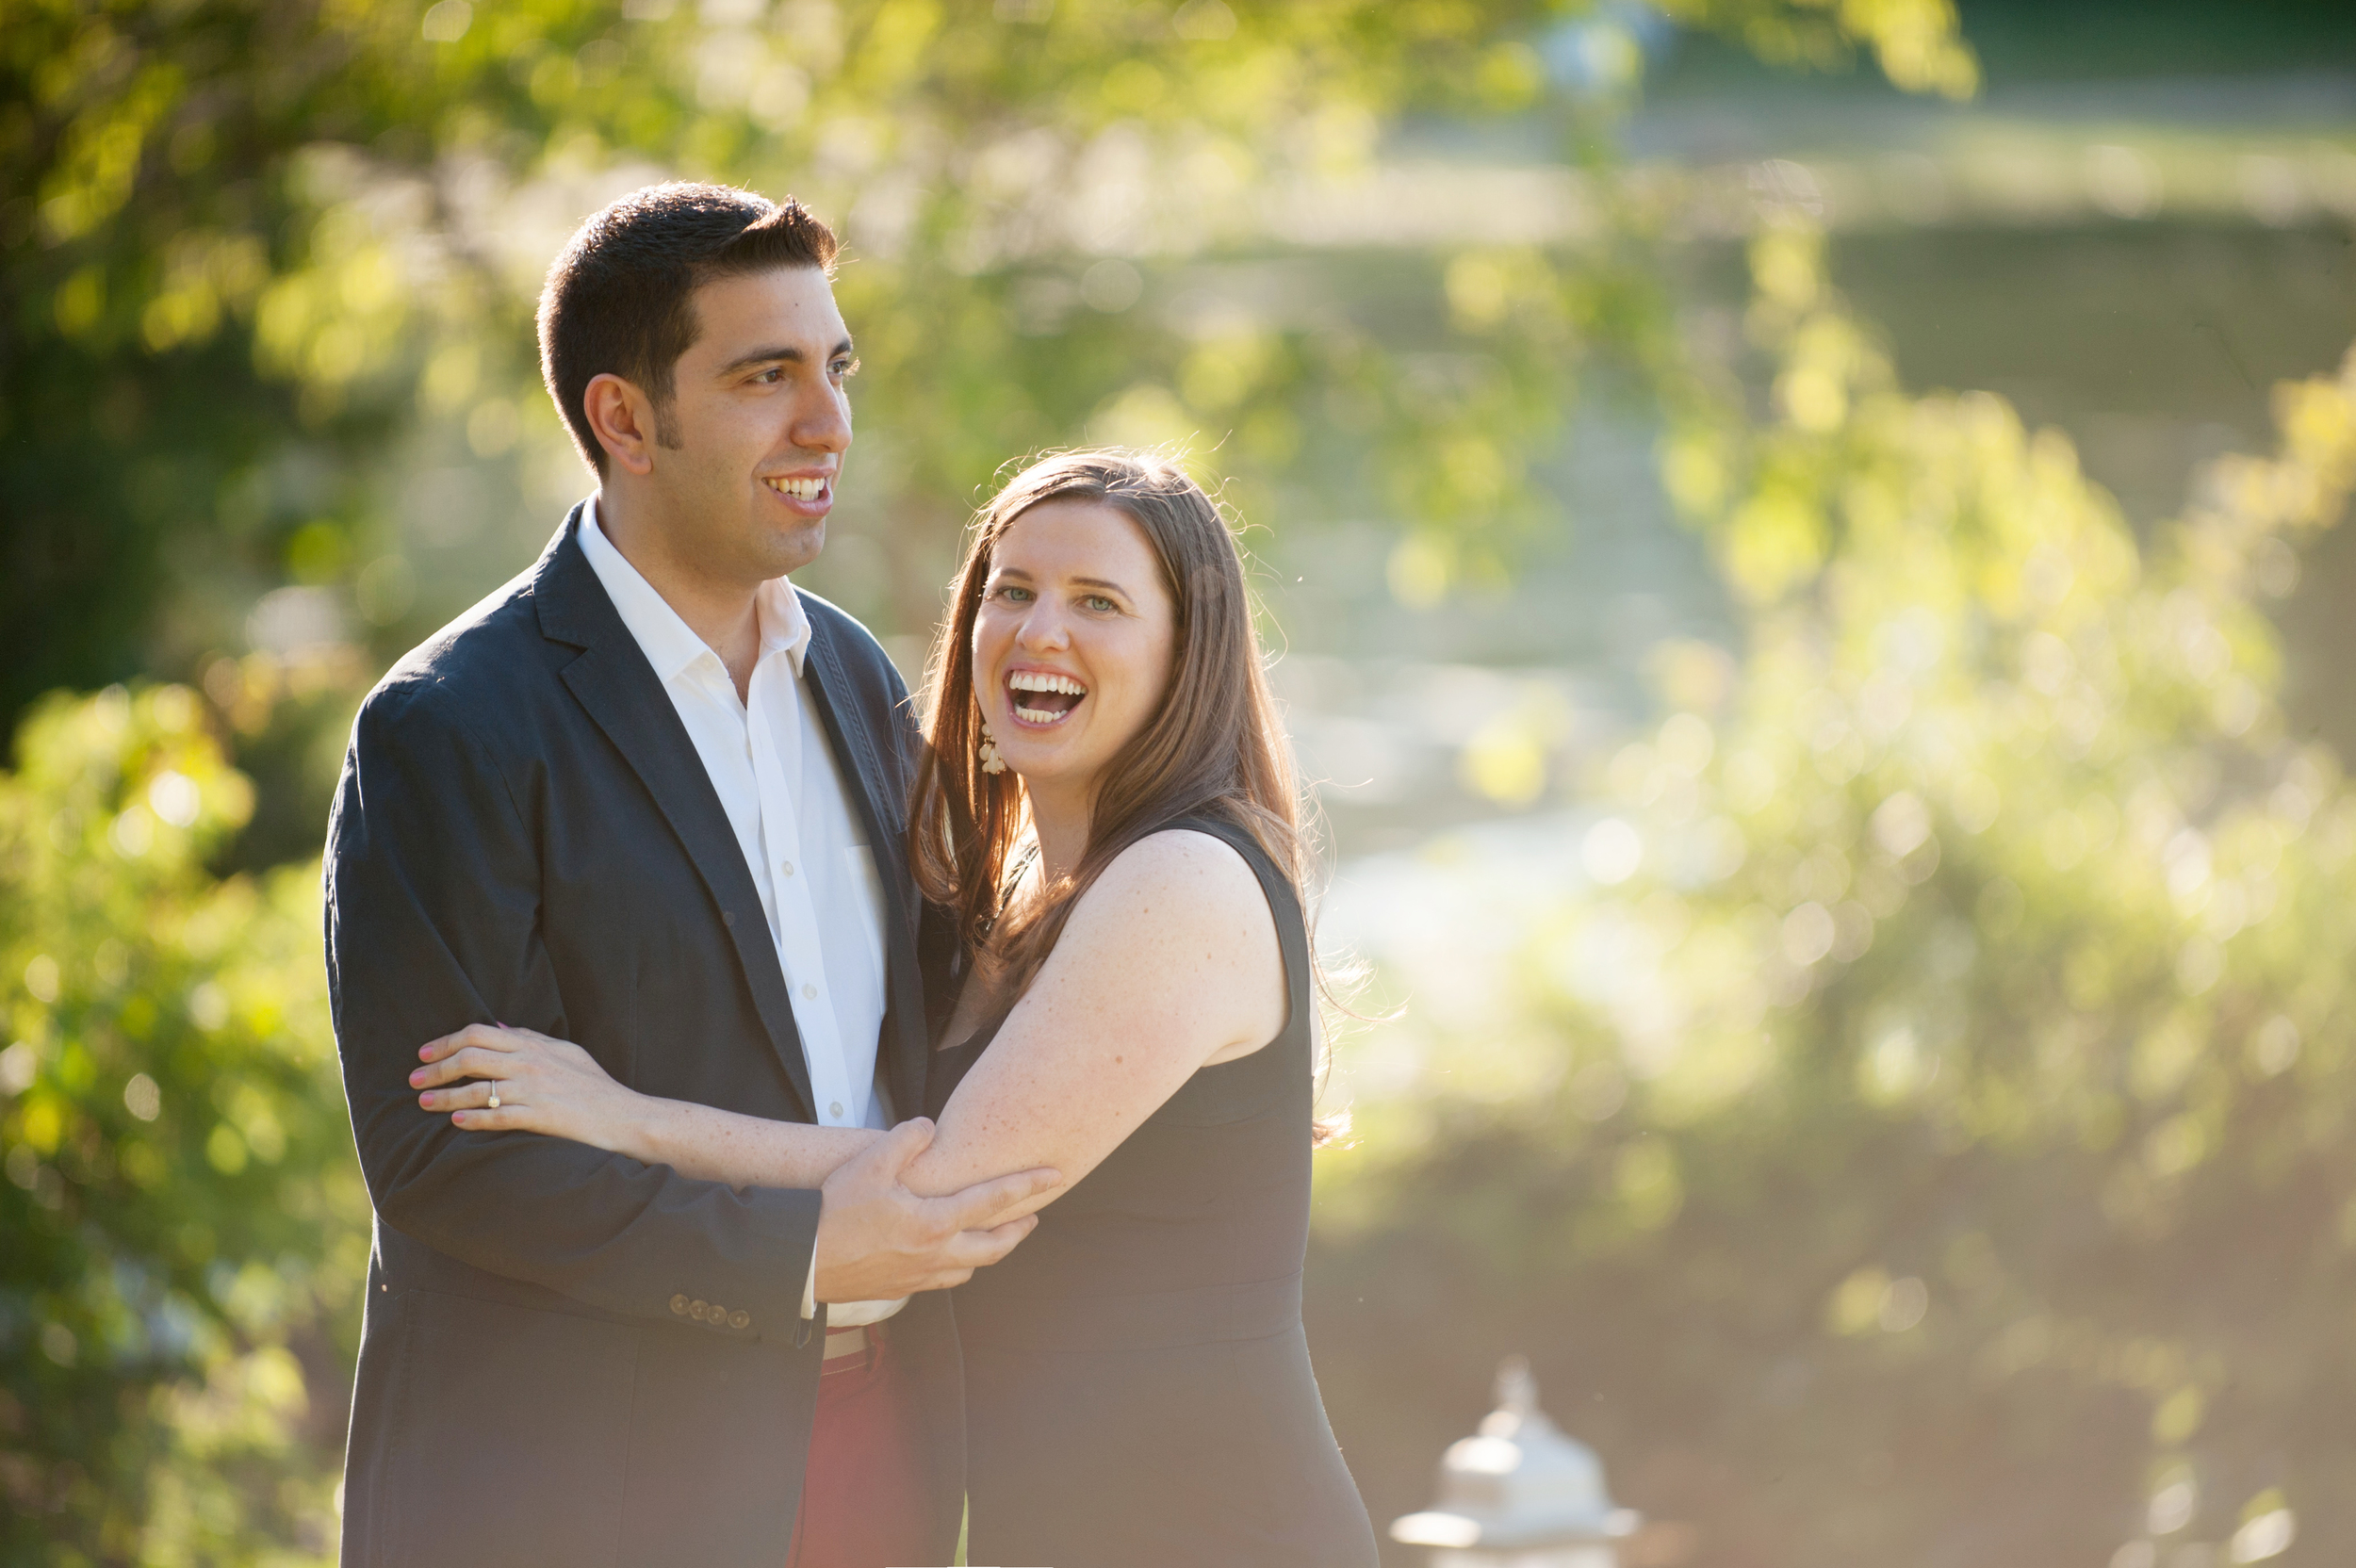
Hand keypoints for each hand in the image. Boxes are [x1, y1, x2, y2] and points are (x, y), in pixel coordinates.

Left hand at [410, 1023, 640, 1152]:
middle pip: (469, 1058)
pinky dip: (472, 1119)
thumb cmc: (596, 1085)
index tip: (424, 1054)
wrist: (624, 1115)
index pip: (478, 1034)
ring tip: (424, 1103)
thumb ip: (533, 1039)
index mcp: (534, 1045)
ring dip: (445, 1097)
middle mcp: (530, 1063)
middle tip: (414, 1080)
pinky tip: (455, 1123)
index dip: (445, 1042)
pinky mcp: (539, 1117)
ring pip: (477, 1089)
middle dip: (435, 1069)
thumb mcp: (567, 1052)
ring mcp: (533, 1090)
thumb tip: (500, 1028)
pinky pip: (497, 1116)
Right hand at [813, 1118, 1058, 1300]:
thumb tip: (929, 1127)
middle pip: (995, 1246)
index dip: (1028, 1185)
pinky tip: (953, 1256)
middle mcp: (937, 1254)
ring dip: (991, 1251)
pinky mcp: (902, 1289)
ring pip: (971, 1267)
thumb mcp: (870, 1163)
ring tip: (996, 1236)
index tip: (1055, 1176)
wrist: (802, 1262)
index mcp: (935, 1222)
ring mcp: (920, 1276)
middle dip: (1019, 1230)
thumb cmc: (834, 1212)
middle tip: (1034, 1216)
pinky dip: (960, 1266)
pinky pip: (945, 1280)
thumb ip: (906, 1140)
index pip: (994, 1200)